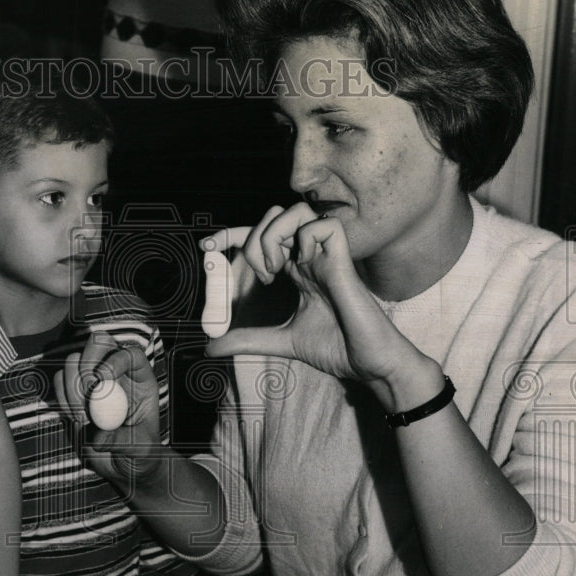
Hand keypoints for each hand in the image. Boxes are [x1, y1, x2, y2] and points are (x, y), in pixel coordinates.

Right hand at [53, 332, 166, 486]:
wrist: (123, 465)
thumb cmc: (141, 455)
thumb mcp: (143, 451)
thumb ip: (127, 443)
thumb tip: (100, 436)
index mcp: (141, 380)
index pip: (130, 353)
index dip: (115, 359)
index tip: (103, 380)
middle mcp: (117, 374)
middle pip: (99, 343)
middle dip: (87, 365)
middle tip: (88, 395)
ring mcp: (93, 381)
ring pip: (74, 360)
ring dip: (73, 386)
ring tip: (84, 416)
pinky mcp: (74, 392)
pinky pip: (59, 379)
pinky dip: (62, 396)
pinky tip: (74, 417)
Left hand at [204, 203, 434, 403]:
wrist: (368, 364)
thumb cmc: (336, 348)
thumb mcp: (280, 342)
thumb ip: (247, 340)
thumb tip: (210, 347)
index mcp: (295, 270)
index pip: (261, 236)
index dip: (232, 233)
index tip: (207, 247)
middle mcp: (308, 258)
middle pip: (274, 216)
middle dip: (252, 236)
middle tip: (259, 274)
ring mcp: (325, 257)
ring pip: (297, 212)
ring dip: (274, 235)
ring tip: (274, 269)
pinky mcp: (342, 262)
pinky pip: (323, 225)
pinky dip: (305, 239)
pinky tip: (302, 267)